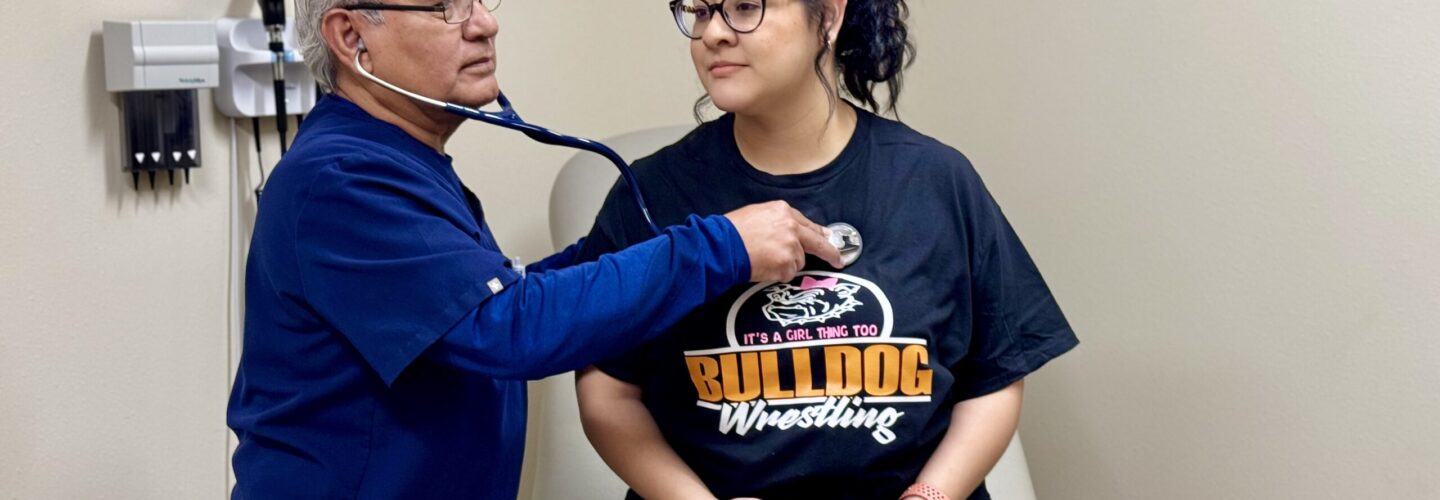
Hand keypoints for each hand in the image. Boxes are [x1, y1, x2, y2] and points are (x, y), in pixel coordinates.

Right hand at [724, 201, 843, 281]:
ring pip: (798, 261)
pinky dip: (778, 273)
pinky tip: (763, 266)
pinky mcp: (786, 265)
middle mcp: (791, 228)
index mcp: (783, 212)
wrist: (721, 246)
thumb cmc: (732, 231)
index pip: (808, 224)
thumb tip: (793, 234)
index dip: (819, 234)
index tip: (829, 239)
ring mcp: (791, 247)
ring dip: (787, 264)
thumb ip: (778, 222)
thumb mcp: (757, 214)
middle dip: (831, 253)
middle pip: (818, 242)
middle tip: (838, 260)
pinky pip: (788, 273)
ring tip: (765, 259)